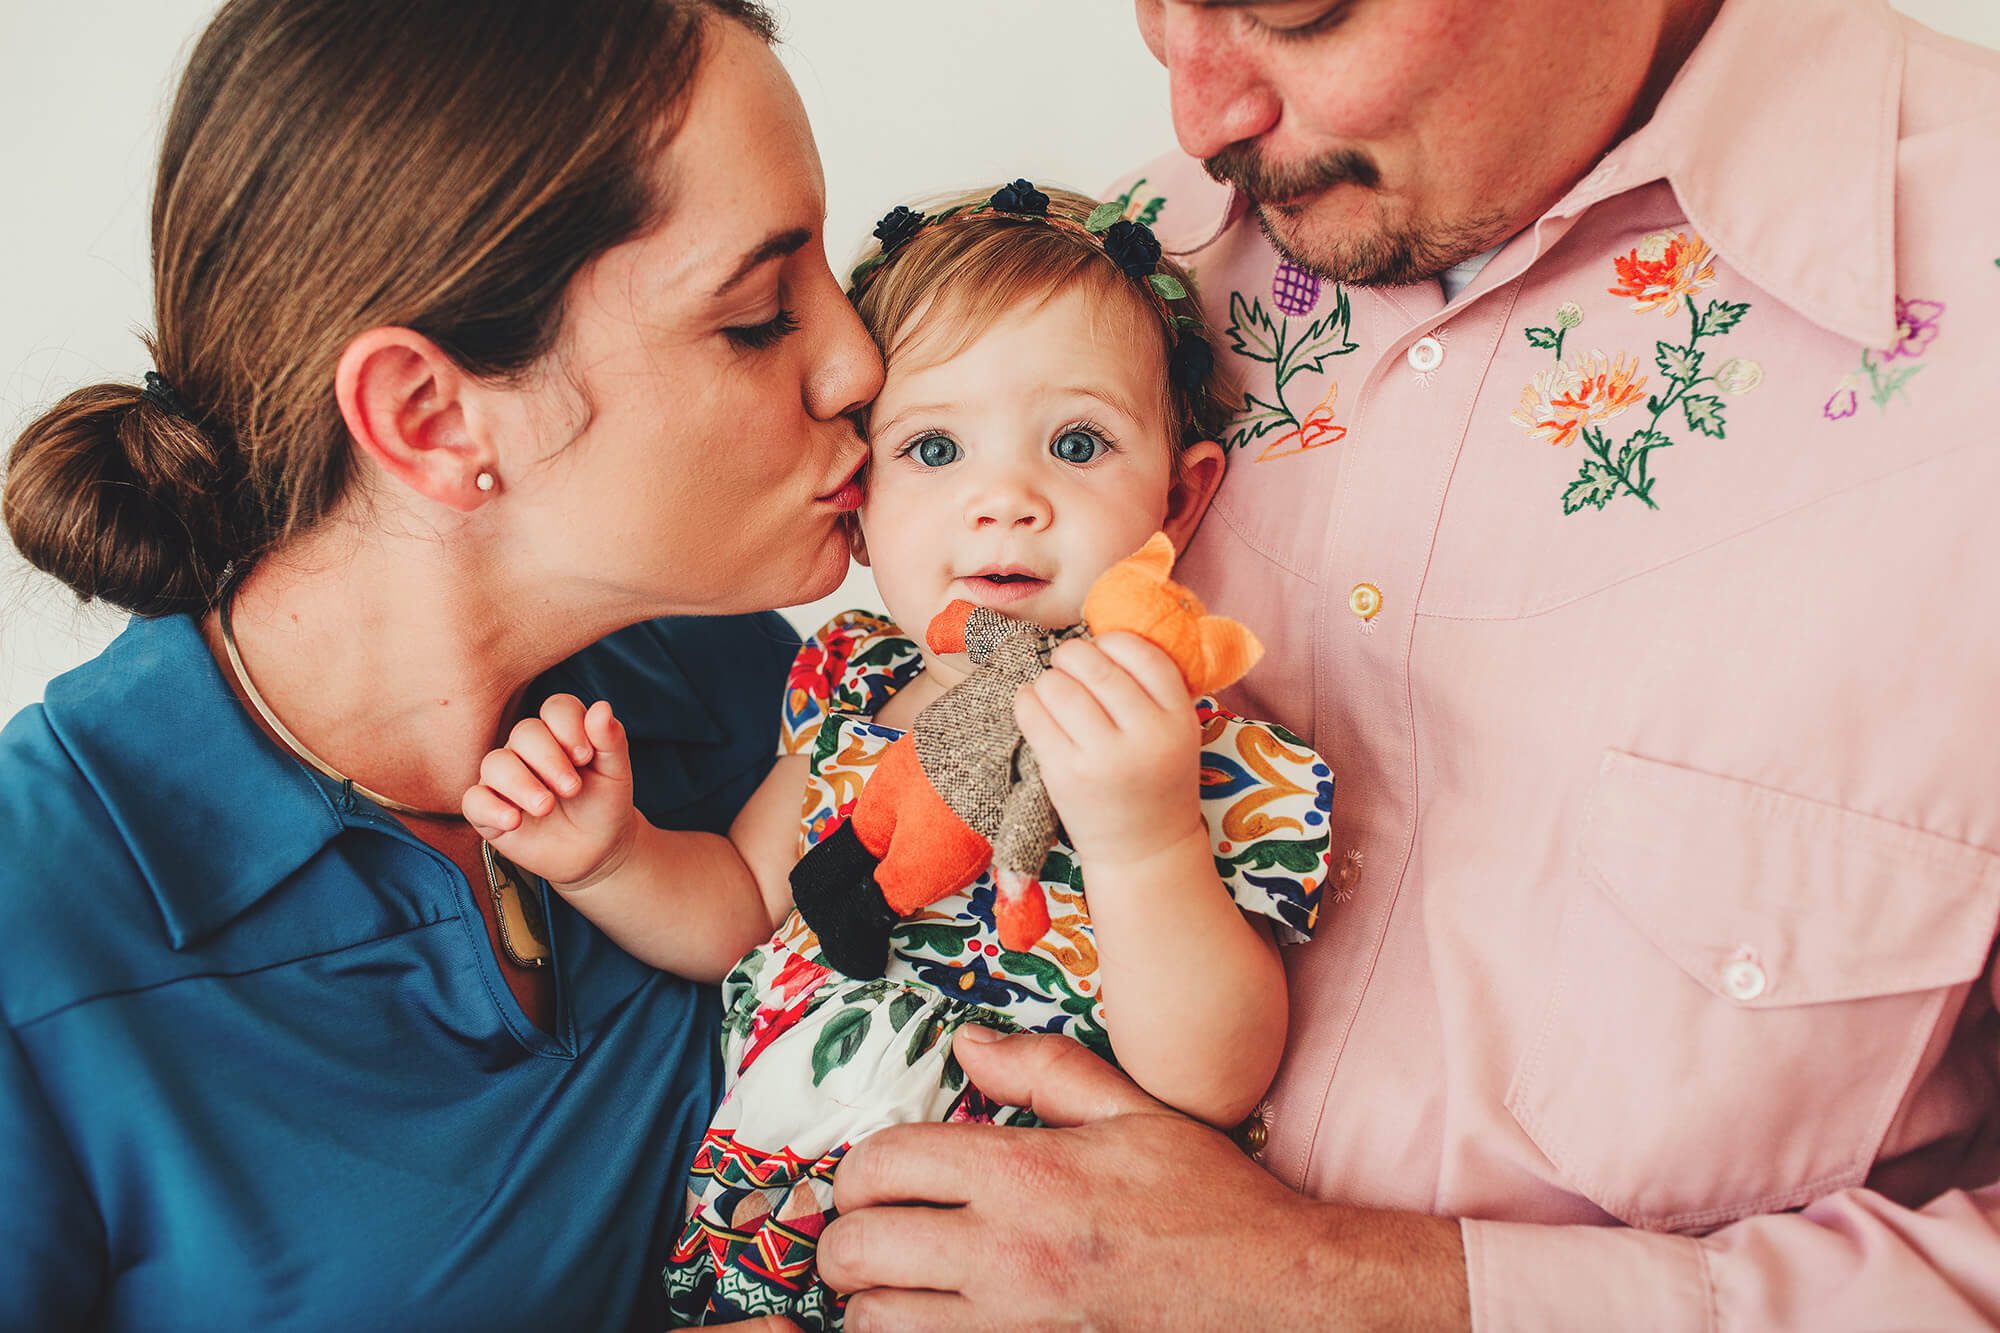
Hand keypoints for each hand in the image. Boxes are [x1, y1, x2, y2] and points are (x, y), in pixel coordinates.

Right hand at [461, 694, 637, 888]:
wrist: (597, 850)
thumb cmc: (603, 804)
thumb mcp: (615, 772)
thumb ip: (611, 740)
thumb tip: (602, 707)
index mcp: (560, 732)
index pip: (556, 709)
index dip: (569, 727)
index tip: (586, 756)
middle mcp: (527, 749)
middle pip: (524, 733)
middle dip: (549, 759)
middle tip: (572, 789)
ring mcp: (504, 778)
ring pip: (495, 764)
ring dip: (521, 784)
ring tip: (546, 807)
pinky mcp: (488, 809)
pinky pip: (474, 801)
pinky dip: (491, 809)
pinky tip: (514, 821)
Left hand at [818, 1029, 1469, 1331]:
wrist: (1275, 1293)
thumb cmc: (1209, 1201)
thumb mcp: (1134, 1110)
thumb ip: (1043, 1069)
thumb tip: (965, 1041)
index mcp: (1025, 1176)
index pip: (887, 1164)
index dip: (858, 1170)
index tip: (868, 1179)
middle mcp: (1006, 1255)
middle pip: (860, 1250)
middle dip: (844, 1238)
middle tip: (862, 1233)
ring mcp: (1012, 1324)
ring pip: (875, 1323)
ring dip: (868, 1302)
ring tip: (889, 1286)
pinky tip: (928, 1321)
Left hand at [1013, 633, 1203, 865]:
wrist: (1147, 849)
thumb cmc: (1156, 779)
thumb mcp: (1176, 733)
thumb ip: (1152, 690)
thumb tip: (1100, 633)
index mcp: (1180, 718)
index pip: (1142, 653)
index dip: (1112, 642)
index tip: (1101, 651)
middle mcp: (1146, 735)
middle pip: (1095, 665)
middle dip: (1071, 655)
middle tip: (1067, 665)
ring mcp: (1104, 757)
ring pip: (1059, 686)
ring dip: (1048, 680)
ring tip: (1052, 691)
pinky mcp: (1066, 774)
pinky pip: (1033, 715)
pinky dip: (1026, 700)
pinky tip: (1034, 706)